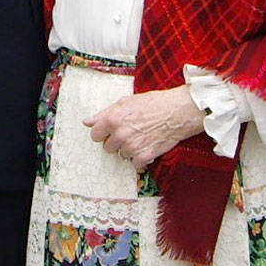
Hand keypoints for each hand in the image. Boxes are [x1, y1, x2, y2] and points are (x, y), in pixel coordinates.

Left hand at [84, 86, 205, 168]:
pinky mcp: (144, 156)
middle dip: (116, 141)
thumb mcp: (126, 102)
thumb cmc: (153, 103)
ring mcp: (132, 147)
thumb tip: (87, 122)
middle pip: (108, 147)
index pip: (94, 135)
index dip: (102, 133)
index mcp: (113, 119)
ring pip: (121, 155)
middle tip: (130, 132)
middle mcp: (120, 134)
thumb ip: (104, 113)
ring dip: (129, 149)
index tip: (110, 131)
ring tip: (141, 137)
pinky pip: (135, 163)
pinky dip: (141, 158)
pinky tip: (148, 145)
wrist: (178, 112)